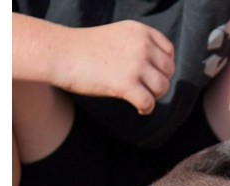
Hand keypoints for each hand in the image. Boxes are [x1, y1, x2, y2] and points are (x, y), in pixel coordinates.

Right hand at [52, 20, 174, 114]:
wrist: (60, 53)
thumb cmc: (85, 48)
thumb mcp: (118, 36)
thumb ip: (138, 45)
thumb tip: (158, 69)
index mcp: (141, 32)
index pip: (169, 52)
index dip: (164, 67)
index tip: (152, 75)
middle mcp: (142, 46)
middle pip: (168, 71)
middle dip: (159, 82)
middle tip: (145, 89)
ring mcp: (135, 65)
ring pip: (162, 87)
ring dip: (154, 96)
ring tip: (141, 97)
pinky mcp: (125, 84)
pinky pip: (149, 103)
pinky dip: (146, 109)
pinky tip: (139, 109)